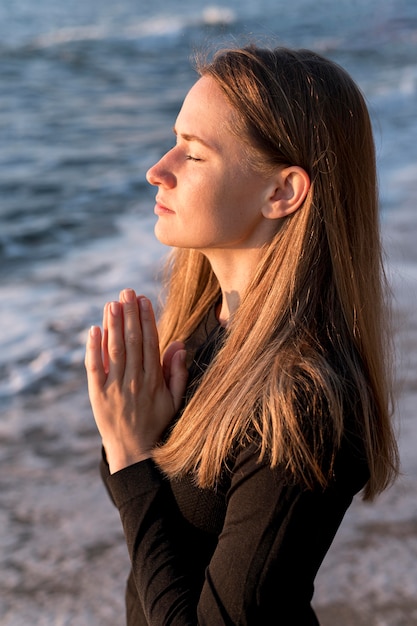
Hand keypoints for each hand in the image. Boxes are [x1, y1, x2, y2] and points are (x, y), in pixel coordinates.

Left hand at [85, 288, 187, 473]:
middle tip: (127, 292)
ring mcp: (114, 388)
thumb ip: (177, 373)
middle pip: (131, 341)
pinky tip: (93, 329)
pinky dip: (93, 348)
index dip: (147, 320)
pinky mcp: (97, 394)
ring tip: (112, 303)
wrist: (134, 452)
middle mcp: (134, 381)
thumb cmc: (156, 423)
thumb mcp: (174, 400)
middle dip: (129, 314)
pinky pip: (94, 367)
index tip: (144, 300)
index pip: (150, 343)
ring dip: (112, 324)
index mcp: (154, 380)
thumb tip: (179, 345)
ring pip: (114, 350)